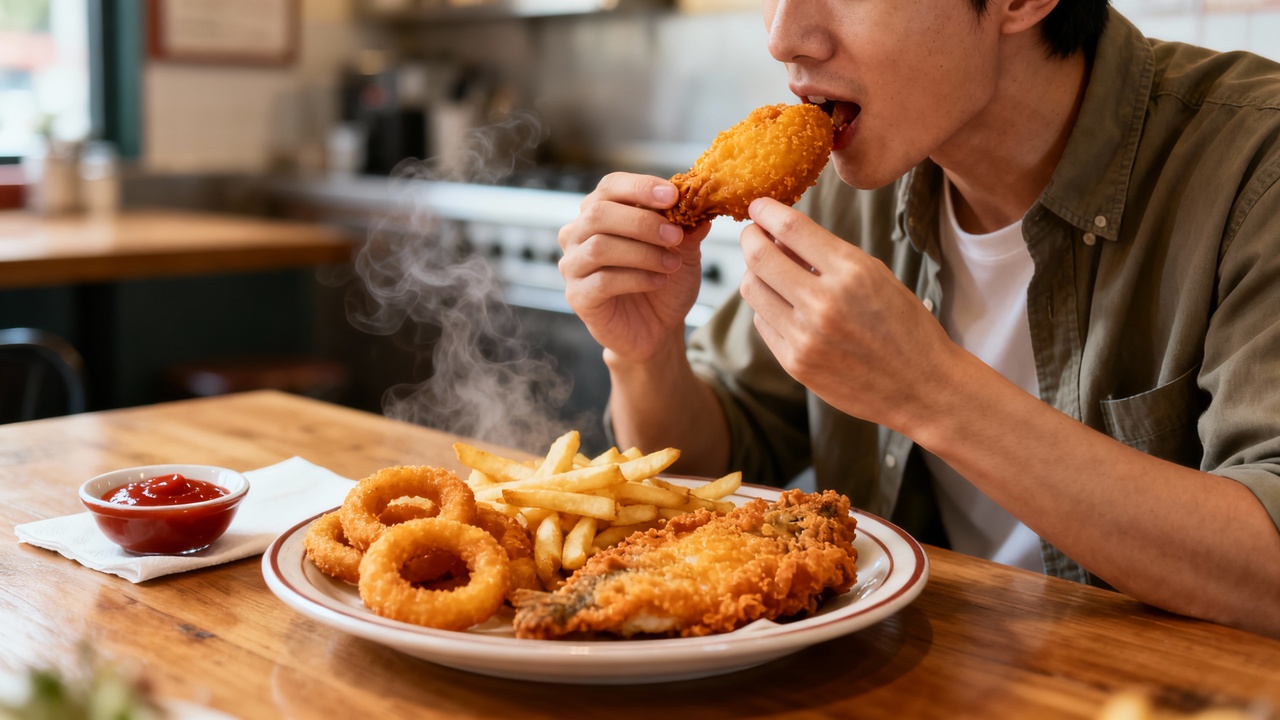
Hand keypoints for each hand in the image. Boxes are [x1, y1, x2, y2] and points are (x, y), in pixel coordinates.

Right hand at [558, 172, 710, 362]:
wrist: (658, 327)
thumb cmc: (662, 280)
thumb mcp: (682, 249)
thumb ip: (686, 226)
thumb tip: (699, 205)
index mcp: (599, 211)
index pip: (610, 186)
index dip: (640, 187)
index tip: (673, 195)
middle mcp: (578, 234)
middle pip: (599, 214)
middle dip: (642, 222)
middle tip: (675, 235)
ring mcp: (573, 265)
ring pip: (599, 247)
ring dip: (643, 252)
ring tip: (672, 263)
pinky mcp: (577, 296)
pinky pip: (602, 281)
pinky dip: (637, 278)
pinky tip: (659, 281)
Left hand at [740, 197, 957, 430]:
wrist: (922, 386)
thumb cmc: (904, 326)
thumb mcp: (876, 276)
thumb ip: (829, 256)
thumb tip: (781, 235)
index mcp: (852, 272)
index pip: (792, 228)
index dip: (767, 212)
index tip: (758, 206)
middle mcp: (824, 303)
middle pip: (759, 257)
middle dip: (749, 237)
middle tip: (752, 232)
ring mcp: (805, 337)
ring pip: (752, 289)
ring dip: (754, 272)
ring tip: (770, 270)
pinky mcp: (795, 363)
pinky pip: (762, 322)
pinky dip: (767, 306)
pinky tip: (784, 304)